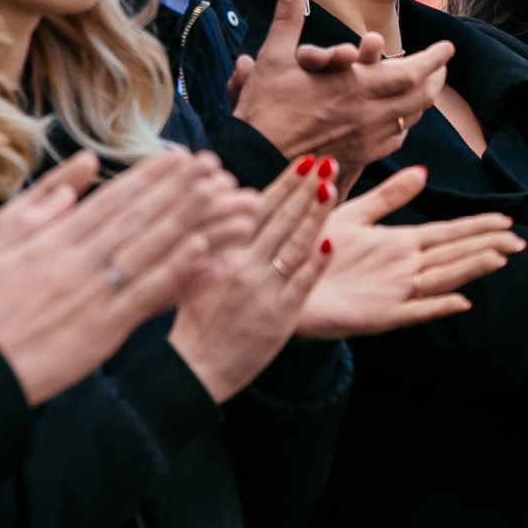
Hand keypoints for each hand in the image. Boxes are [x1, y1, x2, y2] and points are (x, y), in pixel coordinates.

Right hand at [0, 150, 243, 405]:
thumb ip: (43, 198)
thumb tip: (84, 163)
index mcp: (58, 236)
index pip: (114, 199)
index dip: (151, 176)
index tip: (182, 157)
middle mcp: (82, 258)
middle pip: (141, 218)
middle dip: (181, 189)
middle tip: (216, 166)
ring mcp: (97, 293)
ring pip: (152, 250)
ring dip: (191, 222)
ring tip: (222, 198)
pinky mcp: (106, 329)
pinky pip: (147, 297)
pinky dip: (176, 275)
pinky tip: (205, 254)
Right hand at [167, 155, 341, 401]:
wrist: (196, 367)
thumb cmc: (196, 320)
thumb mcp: (195, 272)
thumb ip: (217, 240)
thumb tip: (233, 204)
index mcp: (223, 253)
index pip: (259, 209)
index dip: (284, 183)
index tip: (304, 160)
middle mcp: (243, 266)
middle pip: (281, 220)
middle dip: (306, 188)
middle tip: (327, 161)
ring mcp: (263, 290)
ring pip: (295, 245)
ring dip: (316, 215)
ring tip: (332, 188)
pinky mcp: (280, 316)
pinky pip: (302, 283)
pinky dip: (317, 262)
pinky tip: (332, 240)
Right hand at [231, 0, 454, 180]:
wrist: (257, 158)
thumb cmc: (265, 108)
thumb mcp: (275, 58)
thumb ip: (288, 19)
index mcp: (355, 86)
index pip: (412, 72)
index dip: (435, 58)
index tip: (448, 46)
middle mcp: (368, 113)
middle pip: (421, 97)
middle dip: (437, 78)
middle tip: (442, 65)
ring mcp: (367, 138)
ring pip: (410, 119)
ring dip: (422, 101)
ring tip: (427, 87)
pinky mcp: (360, 157)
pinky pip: (394, 141)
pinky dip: (402, 125)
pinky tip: (398, 119)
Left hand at [296, 165, 525, 337]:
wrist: (280, 276)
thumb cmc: (312, 248)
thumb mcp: (352, 214)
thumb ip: (388, 197)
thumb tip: (422, 171)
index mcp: (399, 244)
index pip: (448, 233)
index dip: (477, 226)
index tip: (507, 218)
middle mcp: (403, 268)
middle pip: (454, 254)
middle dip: (486, 246)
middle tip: (519, 239)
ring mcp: (394, 292)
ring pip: (442, 278)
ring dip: (471, 269)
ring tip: (500, 257)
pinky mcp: (378, 316)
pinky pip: (413, 311)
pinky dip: (436, 306)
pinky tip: (460, 300)